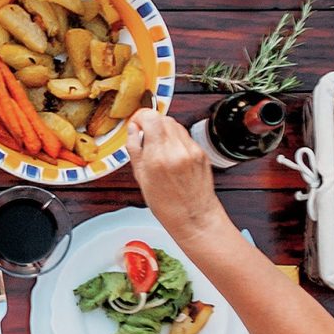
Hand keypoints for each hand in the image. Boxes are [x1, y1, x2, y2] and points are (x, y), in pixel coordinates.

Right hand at [127, 110, 228, 239]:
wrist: (194, 216)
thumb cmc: (167, 204)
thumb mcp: (141, 177)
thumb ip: (135, 149)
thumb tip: (133, 130)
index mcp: (158, 156)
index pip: (150, 117)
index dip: (141, 117)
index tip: (137, 123)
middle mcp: (176, 150)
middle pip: (163, 118)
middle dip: (152, 124)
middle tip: (146, 136)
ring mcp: (192, 150)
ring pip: (175, 125)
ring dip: (165, 130)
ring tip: (159, 148)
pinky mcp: (201, 152)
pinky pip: (185, 137)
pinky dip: (176, 140)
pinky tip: (173, 155)